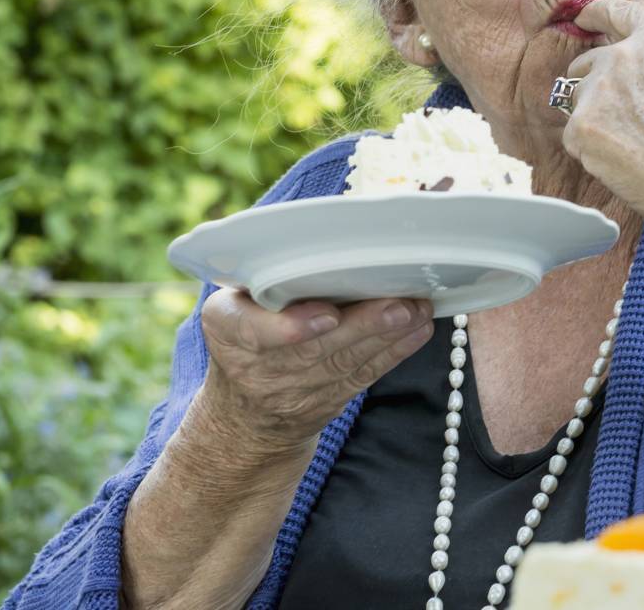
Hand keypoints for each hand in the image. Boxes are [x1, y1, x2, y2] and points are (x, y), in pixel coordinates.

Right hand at [191, 290, 433, 453]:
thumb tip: (330, 231)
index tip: (328, 315)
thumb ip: (265, 275)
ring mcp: (293, 390)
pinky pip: (362, 376)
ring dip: (387, 337)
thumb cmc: (246, 328)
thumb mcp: (233, 301)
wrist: (244, 411)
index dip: (292, 327)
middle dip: (361, 327)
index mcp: (226, 327)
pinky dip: (393, 353)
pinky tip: (418, 330)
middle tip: (398, 306)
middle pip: (313, 349)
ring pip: (344, 363)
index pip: (252, 330)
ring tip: (417, 311)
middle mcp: (256, 365)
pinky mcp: (326, 402)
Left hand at [562, 0, 643, 285]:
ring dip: (596, 119)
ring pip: (577, 100)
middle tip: (635, 122)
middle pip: (587, 63)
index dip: (597, 13)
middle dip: (600, 87)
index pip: (616, 12)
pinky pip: (573, 135)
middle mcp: (623, 56)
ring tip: (636, 145)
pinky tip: (626, 162)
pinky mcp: (582, 128)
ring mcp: (599, 92)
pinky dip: (592, 151)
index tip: (586, 16)